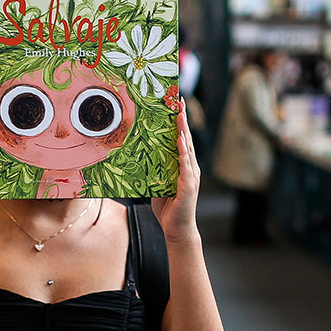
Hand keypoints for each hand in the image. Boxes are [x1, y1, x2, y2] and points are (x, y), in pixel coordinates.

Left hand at [151, 99, 200, 242]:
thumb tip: (138, 156)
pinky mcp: (189, 185)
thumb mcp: (157, 184)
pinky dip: (183, 151)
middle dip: (183, 119)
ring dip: (184, 130)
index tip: (174, 105)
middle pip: (186, 138)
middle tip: (178, 100)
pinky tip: (181, 140)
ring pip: (188, 147)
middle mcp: (189, 167)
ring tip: (179, 113)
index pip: (180, 140)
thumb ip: (153, 170)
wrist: (177, 230)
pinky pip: (185, 165)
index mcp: (182, 166)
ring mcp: (191, 175)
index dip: (178, 122)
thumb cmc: (167, 209)